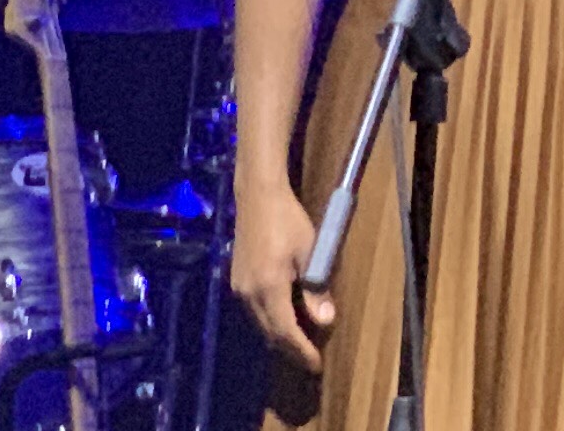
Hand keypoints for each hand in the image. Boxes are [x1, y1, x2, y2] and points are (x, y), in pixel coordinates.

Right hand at [228, 179, 331, 370]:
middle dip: (291, 348)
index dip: (301, 351)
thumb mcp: (310, 252)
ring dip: (280, 335)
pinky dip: (271, 319)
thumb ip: (316, 288)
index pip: (285, 332)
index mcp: (268, 288)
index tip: (315, 365)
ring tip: (301, 341)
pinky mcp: (237, 281)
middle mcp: (248, 294)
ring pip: (260, 323)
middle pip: (270, 333)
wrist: (257, 199)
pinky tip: (284, 316)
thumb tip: (325, 320)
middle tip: (310, 358)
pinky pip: (254, 310)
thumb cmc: (289, 221)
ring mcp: (239, 288)